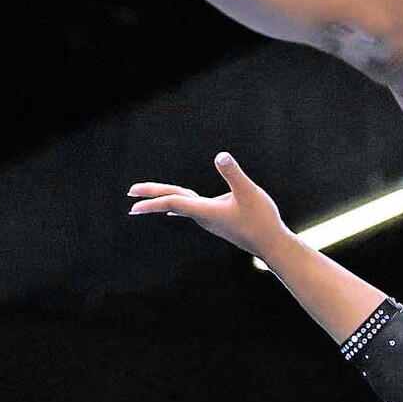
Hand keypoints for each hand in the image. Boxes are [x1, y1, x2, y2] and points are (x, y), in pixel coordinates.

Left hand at [129, 153, 290, 258]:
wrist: (272, 246)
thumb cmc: (262, 221)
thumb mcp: (249, 193)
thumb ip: (234, 174)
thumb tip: (221, 156)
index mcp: (206, 210)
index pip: (173, 202)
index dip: (153, 199)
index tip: (133, 202)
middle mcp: (203, 216)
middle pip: (173, 203)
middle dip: (151, 198)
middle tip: (130, 194)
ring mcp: (210, 219)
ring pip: (181, 206)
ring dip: (164, 200)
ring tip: (145, 200)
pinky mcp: (218, 220)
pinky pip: (191, 209)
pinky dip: (179, 205)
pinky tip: (174, 210)